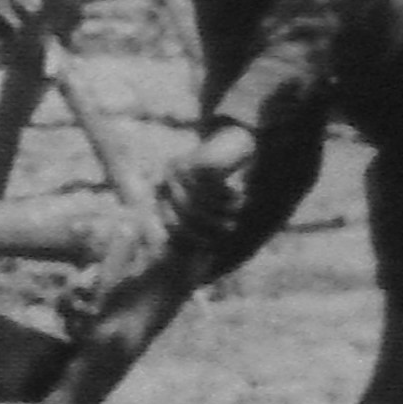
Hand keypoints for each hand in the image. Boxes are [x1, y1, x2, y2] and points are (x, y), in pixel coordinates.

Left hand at [159, 117, 257, 236]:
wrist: (231, 143)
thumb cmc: (220, 181)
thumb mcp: (209, 205)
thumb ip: (202, 226)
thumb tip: (201, 260)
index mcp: (162, 196)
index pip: (170, 226)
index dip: (190, 239)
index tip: (211, 247)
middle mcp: (164, 184)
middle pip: (180, 219)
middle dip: (207, 227)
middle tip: (230, 228)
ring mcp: (176, 171)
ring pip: (195, 206)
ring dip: (221, 212)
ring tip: (239, 209)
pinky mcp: (194, 162)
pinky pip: (209, 191)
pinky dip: (227, 197)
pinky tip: (240, 195)